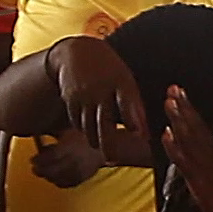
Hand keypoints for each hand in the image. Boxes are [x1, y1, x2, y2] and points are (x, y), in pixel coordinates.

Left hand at [30, 132, 105, 188]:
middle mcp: (76, 159)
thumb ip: (55, 134)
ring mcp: (81, 169)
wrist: (108, 143)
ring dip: (49, 177)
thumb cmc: (86, 134)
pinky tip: (56, 178)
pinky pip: (69, 183)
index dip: (39, 160)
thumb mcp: (70, 129)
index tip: (32, 159)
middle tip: (35, 168)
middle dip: (41, 170)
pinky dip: (60, 182)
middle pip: (53, 170)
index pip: (50, 157)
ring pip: (60, 178)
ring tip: (44, 173)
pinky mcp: (85, 176)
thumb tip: (38, 136)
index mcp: (71, 146)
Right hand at [45, 36, 146, 152]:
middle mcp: (100, 89)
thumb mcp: (125, 79)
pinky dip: (84, 129)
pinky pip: (77, 122)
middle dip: (108, 143)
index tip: (139, 135)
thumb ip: (134, 104)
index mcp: (120, 82)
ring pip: (88, 126)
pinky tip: (90, 132)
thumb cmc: (109, 69)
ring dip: (95, 139)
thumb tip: (143, 133)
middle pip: (104, 122)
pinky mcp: (70, 100)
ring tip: (104, 150)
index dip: (133, 119)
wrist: (76, 53)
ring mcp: (84, 95)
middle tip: (112, 158)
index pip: (127, 102)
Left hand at [160, 86, 212, 211]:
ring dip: (179, 120)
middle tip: (173, 88)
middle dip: (183, 107)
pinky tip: (167, 134)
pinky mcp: (199, 180)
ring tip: (170, 102)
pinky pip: (186, 161)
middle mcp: (210, 155)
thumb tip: (192, 147)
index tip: (180, 93)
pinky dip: (175, 147)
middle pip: (195, 127)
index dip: (189, 110)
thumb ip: (206, 162)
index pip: (200, 127)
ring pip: (190, 139)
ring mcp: (204, 166)